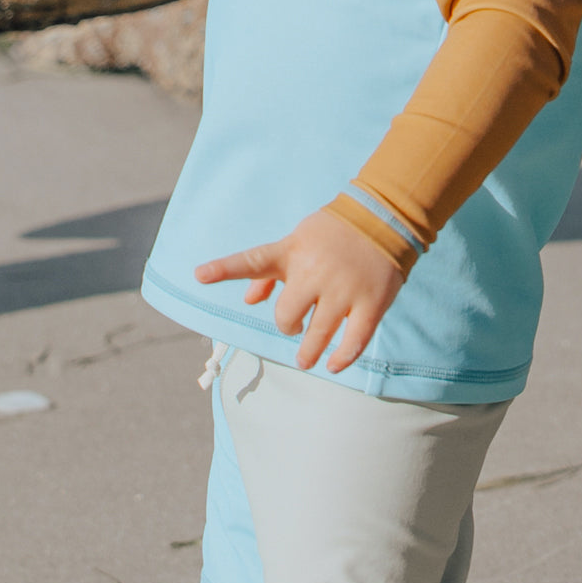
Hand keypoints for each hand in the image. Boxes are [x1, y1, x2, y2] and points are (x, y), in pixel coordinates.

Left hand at [194, 209, 403, 372]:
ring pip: (318, 334)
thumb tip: (249, 300)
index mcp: (291, 252)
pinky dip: (342, 358)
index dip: (224, 269)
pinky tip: (333, 365)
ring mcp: (343, 289)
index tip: (199, 275)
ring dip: (308, 352)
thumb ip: (269, 272)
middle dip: (287, 326)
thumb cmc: (332, 235)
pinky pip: (354, 341)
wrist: (382, 218)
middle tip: (294, 327)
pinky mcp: (370, 303)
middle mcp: (314, 271)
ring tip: (306, 359)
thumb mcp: (297, 242)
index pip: (253, 262)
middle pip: (287, 315)